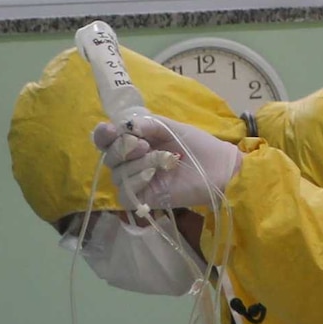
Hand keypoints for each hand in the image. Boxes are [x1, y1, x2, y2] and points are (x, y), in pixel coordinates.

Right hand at [93, 115, 242, 208]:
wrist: (218, 169)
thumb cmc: (197, 146)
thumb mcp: (171, 127)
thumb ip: (147, 124)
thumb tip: (125, 126)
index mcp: (137, 142)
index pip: (107, 140)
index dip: (103, 135)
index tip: (109, 130)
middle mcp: (133, 162)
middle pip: (109, 157)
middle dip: (122, 148)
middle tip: (144, 145)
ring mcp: (138, 182)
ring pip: (118, 174)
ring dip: (138, 164)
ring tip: (162, 159)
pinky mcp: (144, 199)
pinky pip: (126, 193)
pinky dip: (137, 181)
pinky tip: (153, 175)